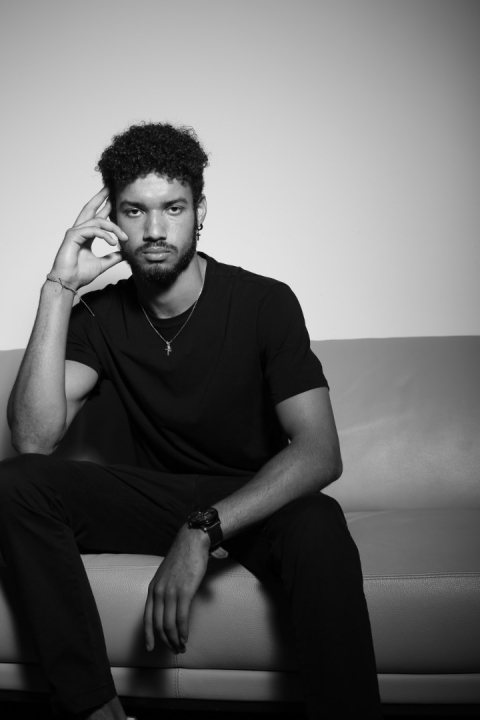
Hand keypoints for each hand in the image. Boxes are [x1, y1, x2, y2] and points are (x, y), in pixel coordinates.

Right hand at [50, 187, 127, 289]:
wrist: (69, 282)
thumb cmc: (80, 274)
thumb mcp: (103, 263)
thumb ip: (113, 257)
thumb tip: (125, 254)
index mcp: (85, 235)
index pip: (97, 216)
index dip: (105, 206)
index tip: (114, 198)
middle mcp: (79, 230)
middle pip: (90, 208)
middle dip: (101, 197)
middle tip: (111, 186)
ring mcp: (75, 232)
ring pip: (97, 221)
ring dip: (113, 228)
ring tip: (123, 238)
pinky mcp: (73, 236)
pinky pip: (93, 230)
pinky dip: (105, 235)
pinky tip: (113, 242)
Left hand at [144, 524, 209, 654]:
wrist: (191, 542)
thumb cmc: (182, 557)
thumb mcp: (166, 575)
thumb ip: (166, 590)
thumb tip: (171, 606)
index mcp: (153, 588)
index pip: (147, 618)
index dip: (148, 635)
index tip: (150, 647)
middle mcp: (158, 592)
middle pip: (158, 625)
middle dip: (165, 641)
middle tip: (174, 650)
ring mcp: (170, 592)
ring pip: (169, 625)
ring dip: (175, 639)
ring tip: (181, 647)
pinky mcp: (184, 592)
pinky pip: (181, 618)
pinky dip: (183, 631)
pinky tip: (186, 637)